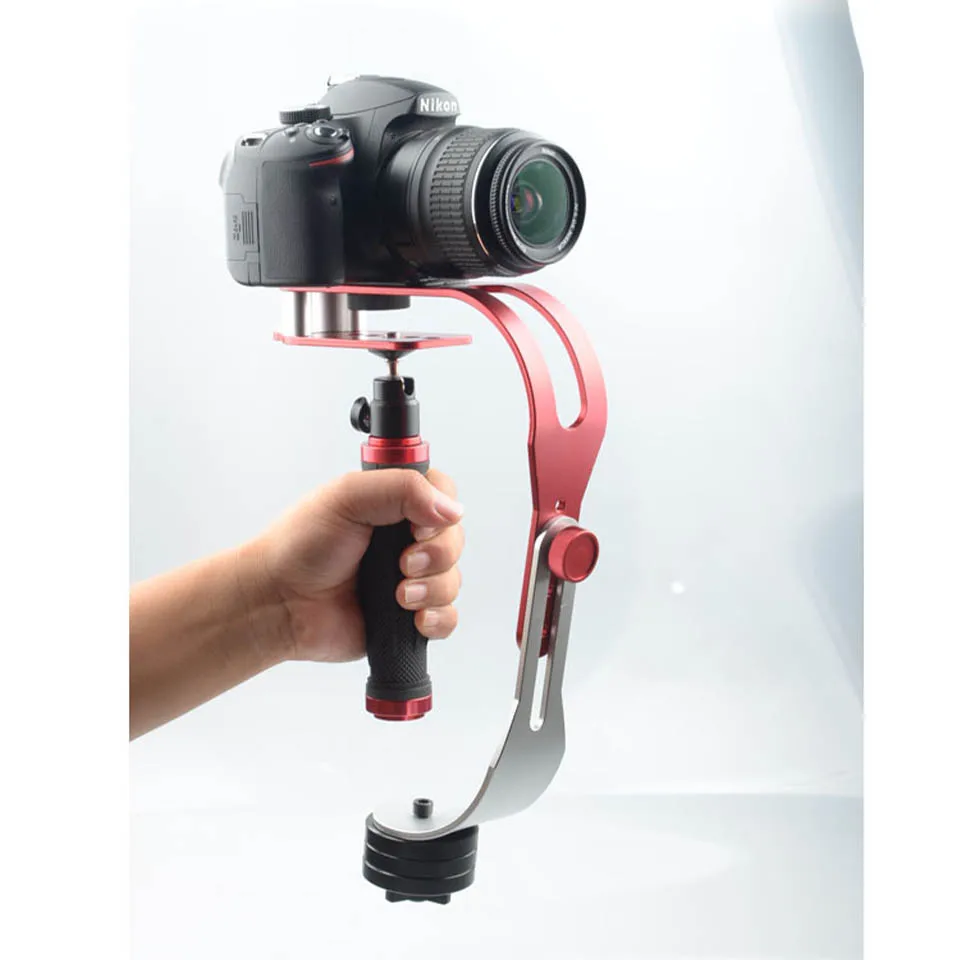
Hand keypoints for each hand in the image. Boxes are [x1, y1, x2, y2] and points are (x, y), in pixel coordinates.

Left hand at [250, 469, 464, 662]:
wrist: (277, 603)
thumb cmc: (299, 547)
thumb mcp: (346, 497)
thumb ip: (402, 489)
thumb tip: (451, 509)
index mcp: (393, 505)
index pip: (444, 495)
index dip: (442, 511)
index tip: (417, 526)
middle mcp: (404, 540)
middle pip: (454, 540)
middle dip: (436, 555)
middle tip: (402, 564)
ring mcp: (408, 579)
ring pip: (452, 581)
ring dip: (431, 589)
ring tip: (397, 596)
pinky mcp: (406, 617)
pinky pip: (446, 618)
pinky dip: (436, 619)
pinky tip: (411, 618)